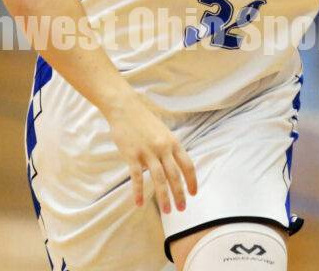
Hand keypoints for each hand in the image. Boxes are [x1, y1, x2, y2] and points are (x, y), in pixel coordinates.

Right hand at [104, 95, 197, 213]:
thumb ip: (169, 147)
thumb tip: (175, 164)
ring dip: (164, 197)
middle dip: (179, 194)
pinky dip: (138, 192)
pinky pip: (136, 177)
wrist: (125, 108)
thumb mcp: (163, 131)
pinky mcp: (132, 155)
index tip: (193, 194)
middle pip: (175, 176)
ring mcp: (147, 152)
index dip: (192, 181)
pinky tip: (139, 203)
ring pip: (159, 179)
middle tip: (182, 209)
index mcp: (173, 142)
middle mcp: (163, 148)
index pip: (187, 165)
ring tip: (167, 211)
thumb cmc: (143, 119)